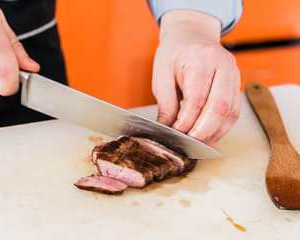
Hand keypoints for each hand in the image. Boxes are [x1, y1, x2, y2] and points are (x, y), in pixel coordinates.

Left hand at [152, 10, 240, 146]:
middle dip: (204, 131)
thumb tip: (167, 130)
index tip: (176, 135)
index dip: (187, 121)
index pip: (197, 97)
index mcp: (200, 58)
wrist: (191, 34)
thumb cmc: (173, 53)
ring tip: (199, 146)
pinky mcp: (237, 84)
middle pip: (219, 106)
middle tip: (189, 146)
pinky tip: (210, 136)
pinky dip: (222, 127)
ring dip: (215, 133)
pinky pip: (234, 111)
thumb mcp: (162, 75)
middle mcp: (223, 65)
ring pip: (231, 112)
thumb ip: (166, 104)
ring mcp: (234, 74)